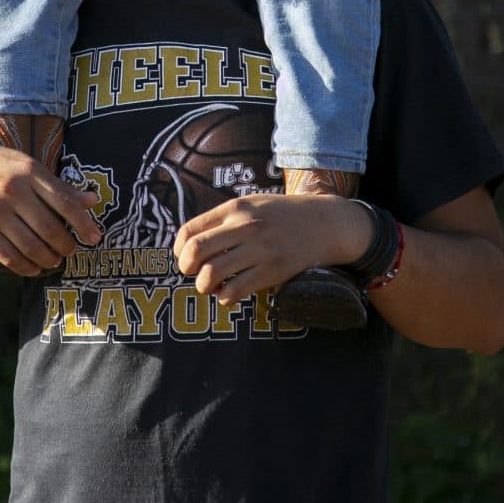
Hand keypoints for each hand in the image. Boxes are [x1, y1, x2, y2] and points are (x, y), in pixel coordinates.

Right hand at [0, 137, 101, 276]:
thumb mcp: (28, 166)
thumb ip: (59, 186)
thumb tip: (92, 201)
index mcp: (29, 172)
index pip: (65, 202)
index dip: (84, 224)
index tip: (95, 238)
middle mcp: (13, 191)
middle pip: (50, 229)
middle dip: (66, 245)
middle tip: (71, 251)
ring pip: (31, 247)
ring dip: (48, 259)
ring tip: (54, 260)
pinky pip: (8, 256)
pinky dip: (26, 267)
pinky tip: (34, 268)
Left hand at [173, 194, 372, 305]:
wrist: (324, 223)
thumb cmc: (282, 215)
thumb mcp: (252, 204)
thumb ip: (224, 220)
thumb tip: (192, 244)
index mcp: (235, 209)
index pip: (190, 230)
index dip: (180, 250)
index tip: (185, 258)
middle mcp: (245, 227)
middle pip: (195, 251)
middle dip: (187, 268)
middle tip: (193, 273)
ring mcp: (259, 250)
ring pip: (212, 274)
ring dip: (204, 286)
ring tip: (211, 286)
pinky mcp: (273, 271)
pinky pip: (235, 291)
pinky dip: (225, 298)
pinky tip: (229, 294)